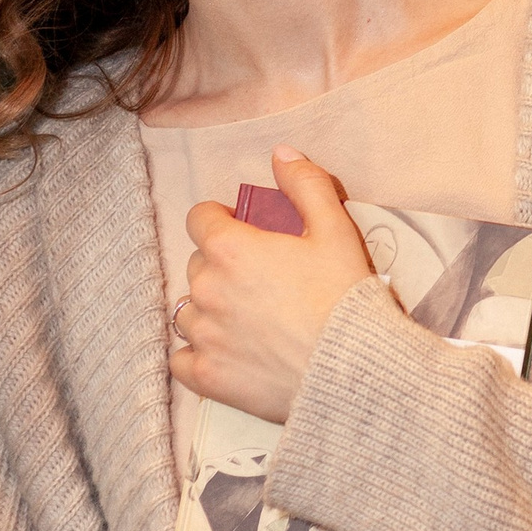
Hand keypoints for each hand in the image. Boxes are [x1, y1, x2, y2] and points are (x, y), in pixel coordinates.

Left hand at [171, 148, 375, 423]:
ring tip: (245, 316)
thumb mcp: (335, 228)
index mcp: (231, 249)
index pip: (199, 218)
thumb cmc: (343, 295)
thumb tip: (280, 153)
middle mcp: (206, 290)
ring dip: (208, 308)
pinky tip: (225, 349)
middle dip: (220, 264)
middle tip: (259, 277)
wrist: (351, 368)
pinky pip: (180, 358)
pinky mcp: (206, 376)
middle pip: (196, 264)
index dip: (222, 219)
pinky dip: (196, 352)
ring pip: (187, 310)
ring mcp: (203, 336)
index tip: (246, 231)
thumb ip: (304, 184)